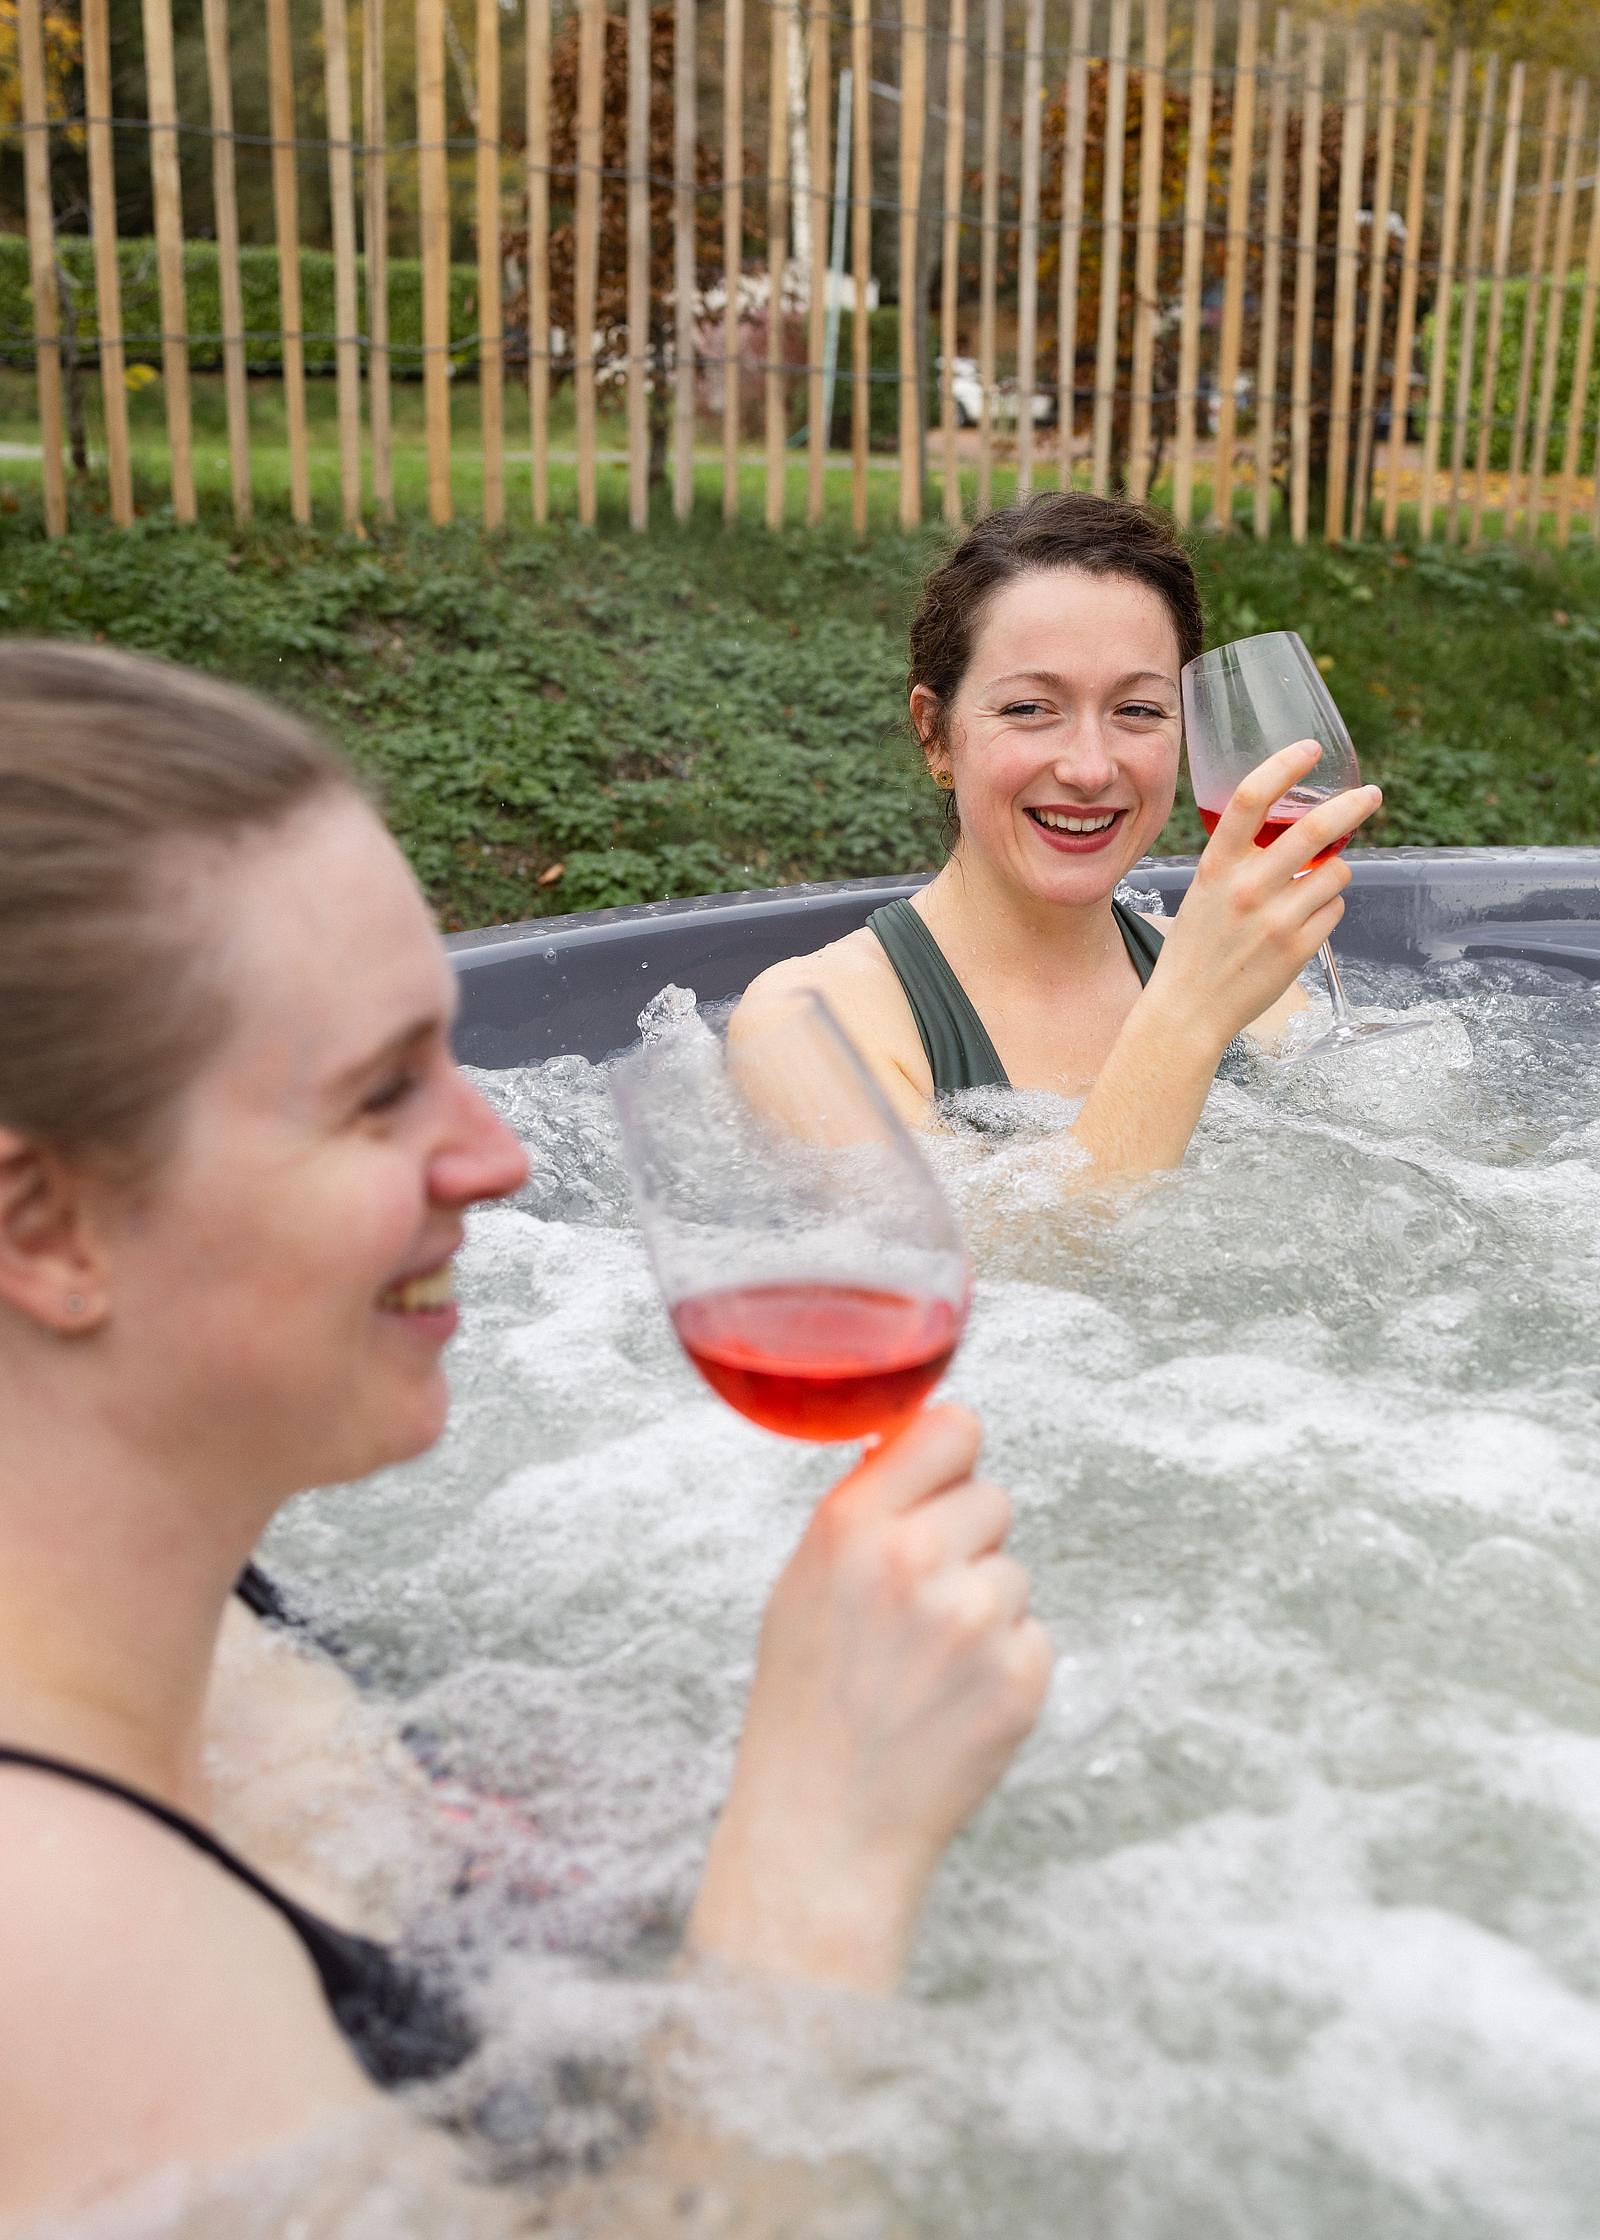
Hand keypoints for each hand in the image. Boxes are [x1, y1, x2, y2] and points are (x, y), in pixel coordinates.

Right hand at [686, 1406, 1050, 1993]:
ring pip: (1013, 1571)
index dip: (949, 1457)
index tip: (940, 1483)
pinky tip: (953, 1701)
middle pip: (993, 1497)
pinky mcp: (1020, 1676)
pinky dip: (1005, 1664)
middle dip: (965, 1539)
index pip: (952, 1428)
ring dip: (984, 1606)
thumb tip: (916, 1442)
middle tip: (917, 1604)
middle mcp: (915, 1558)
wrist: (826, 1826)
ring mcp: (974, 1618)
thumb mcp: (802, 1581)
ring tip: (926, 1665)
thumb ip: (864, 1509)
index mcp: (852, 1524)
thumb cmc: (806, 1703)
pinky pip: (1035, 1634)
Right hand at [1152, 740, 1380, 1053]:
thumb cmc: (1196, 948)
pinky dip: (1326, 912)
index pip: (1250, 798)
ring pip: (1335, 873)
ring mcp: (1275, 919)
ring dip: (1332, 874)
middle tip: (1370, 795)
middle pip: (1315, 828)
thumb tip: (1295, 832)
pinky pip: (1334, 911)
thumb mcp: (1205, 891)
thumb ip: (1241, 860)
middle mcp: (1247, 887)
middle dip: (1352, 805)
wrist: (1189, 1010)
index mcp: (1216, 866)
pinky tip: (1301, 926)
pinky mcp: (1298, 948)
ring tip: (1308, 892)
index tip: (1310, 749)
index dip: (1284, 766)